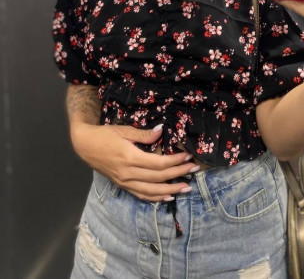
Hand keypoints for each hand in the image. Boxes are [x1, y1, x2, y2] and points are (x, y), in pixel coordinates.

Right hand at [70, 122, 196, 201]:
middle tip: (194, 170)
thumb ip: (144, 134)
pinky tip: (167, 197)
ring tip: (186, 187)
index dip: (175, 161)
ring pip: (152, 190)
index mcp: (130, 158)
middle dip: (178, 174)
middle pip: (159, 177)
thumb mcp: (124, 130)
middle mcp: (128, 173)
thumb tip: (162, 131)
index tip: (188, 157)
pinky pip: (141, 195)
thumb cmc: (105, 135)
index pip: (159, 163)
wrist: (85, 146)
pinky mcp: (122, 185)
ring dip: (171, 190)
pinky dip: (155, 198)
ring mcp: (125, 182)